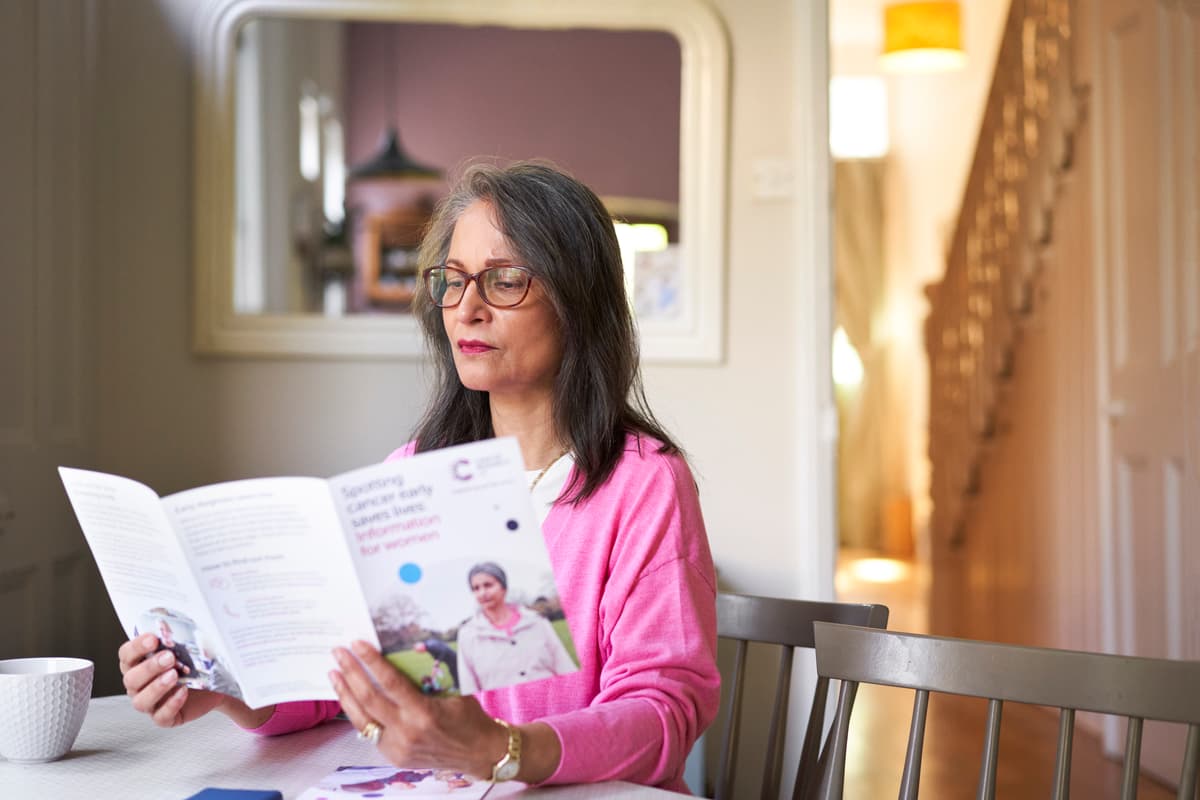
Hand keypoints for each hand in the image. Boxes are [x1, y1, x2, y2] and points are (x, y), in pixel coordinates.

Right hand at [119, 634, 224, 726]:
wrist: (213, 687)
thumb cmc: (193, 666)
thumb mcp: (187, 649)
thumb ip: (178, 640)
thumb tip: (181, 626)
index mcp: (138, 664)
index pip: (126, 655)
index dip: (136, 647)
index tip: (153, 638)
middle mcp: (139, 685)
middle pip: (131, 679)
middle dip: (149, 667)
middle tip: (169, 657)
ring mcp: (150, 703)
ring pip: (141, 701)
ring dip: (156, 687)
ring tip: (174, 676)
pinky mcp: (164, 718)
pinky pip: (161, 716)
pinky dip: (171, 704)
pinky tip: (183, 692)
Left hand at [330, 641, 525, 778]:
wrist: (480, 752)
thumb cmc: (470, 716)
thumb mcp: (453, 690)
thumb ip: (428, 675)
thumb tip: (405, 650)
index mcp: (424, 712)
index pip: (389, 681)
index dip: (370, 661)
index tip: (356, 644)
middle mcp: (407, 732)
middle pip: (368, 698)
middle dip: (350, 672)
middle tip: (338, 653)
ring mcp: (398, 747)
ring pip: (361, 719)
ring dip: (345, 694)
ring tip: (335, 674)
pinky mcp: (394, 757)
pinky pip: (370, 732)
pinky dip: (358, 713)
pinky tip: (351, 699)